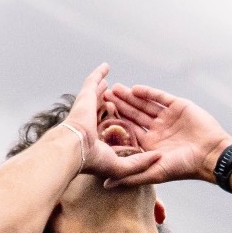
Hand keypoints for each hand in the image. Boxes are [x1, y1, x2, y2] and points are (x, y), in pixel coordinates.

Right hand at [59, 65, 158, 185]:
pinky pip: (94, 81)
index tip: (135, 123)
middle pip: (111, 111)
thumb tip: (158, 156)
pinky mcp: (86, 96)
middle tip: (125, 101)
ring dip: (109, 91)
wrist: (73, 149)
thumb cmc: (94, 160)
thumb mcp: (122, 166)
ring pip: (102, 96)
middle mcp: (94, 122)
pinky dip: (99, 74)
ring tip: (116, 85)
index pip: (117, 129)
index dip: (126, 125)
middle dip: (118, 105)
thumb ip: (140, 163)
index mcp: (102, 139)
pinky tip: (106, 67)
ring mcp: (88, 108)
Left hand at [101, 83, 231, 187]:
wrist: (211, 155)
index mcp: (151, 144)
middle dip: (120, 106)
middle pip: (135, 115)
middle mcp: (158, 130)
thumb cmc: (184, 167)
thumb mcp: (153, 173)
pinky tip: (135, 89)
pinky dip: (148, 92)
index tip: (101, 116)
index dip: (116, 123)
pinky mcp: (179, 106)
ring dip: (131, 97)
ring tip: (115, 89)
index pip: (129, 131)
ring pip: (145, 104)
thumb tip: (105, 184)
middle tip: (104, 97)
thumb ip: (130, 177)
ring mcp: (168, 117)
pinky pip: (160, 97)